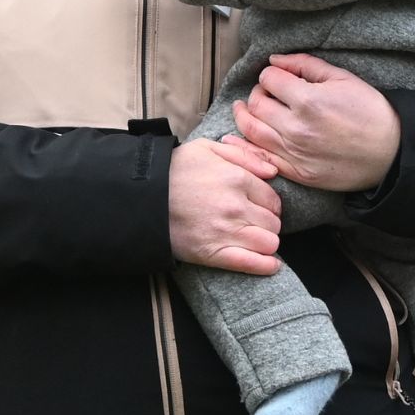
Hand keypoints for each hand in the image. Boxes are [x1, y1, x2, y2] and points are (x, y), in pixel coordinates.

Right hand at [167, 138, 281, 273]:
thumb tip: (273, 170)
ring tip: (255, 241)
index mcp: (237, 179)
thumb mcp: (207, 149)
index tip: (260, 208)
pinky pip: (252, 263)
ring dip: (265, 243)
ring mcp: (226, 231)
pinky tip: (270, 264)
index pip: (273, 200)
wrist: (141, 197)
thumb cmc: (174, 170)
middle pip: (273, 223)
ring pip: (269, 243)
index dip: (268, 205)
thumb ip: (244, 155)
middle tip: (254, 224)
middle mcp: (236, 206)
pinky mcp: (213, 253)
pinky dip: (266, 266)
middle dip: (267, 224)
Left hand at [235, 55, 401, 192]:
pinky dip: (244, 146)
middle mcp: (296, 128)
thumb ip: (305, 65)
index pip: (269, 79)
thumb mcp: (343, 78)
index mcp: (308, 100)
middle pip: (256, 103)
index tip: (279, 76)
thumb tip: (275, 60)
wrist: (390, 153)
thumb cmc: (370, 112)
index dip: (272, 73)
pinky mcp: (296, 172)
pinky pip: (260, 158)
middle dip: (258, 92)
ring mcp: (294, 153)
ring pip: (251, 130)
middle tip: (268, 91)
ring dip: (245, 115)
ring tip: (246, 108)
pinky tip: (237, 137)